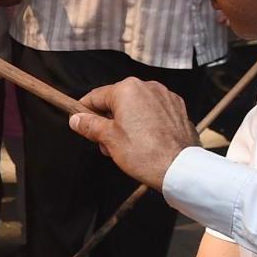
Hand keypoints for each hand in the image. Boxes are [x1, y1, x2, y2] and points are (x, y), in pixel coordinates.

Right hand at [69, 78, 193, 189]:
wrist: (180, 169)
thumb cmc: (146, 154)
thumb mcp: (108, 139)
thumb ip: (89, 125)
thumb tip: (77, 119)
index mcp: (128, 89)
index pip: (96, 96)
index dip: (84, 111)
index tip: (79, 122)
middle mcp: (148, 87)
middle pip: (117, 101)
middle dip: (108, 121)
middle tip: (105, 143)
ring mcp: (166, 97)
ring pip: (136, 106)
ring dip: (126, 122)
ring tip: (125, 146)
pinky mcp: (178, 109)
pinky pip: (153, 112)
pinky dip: (145, 123)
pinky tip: (144, 142)